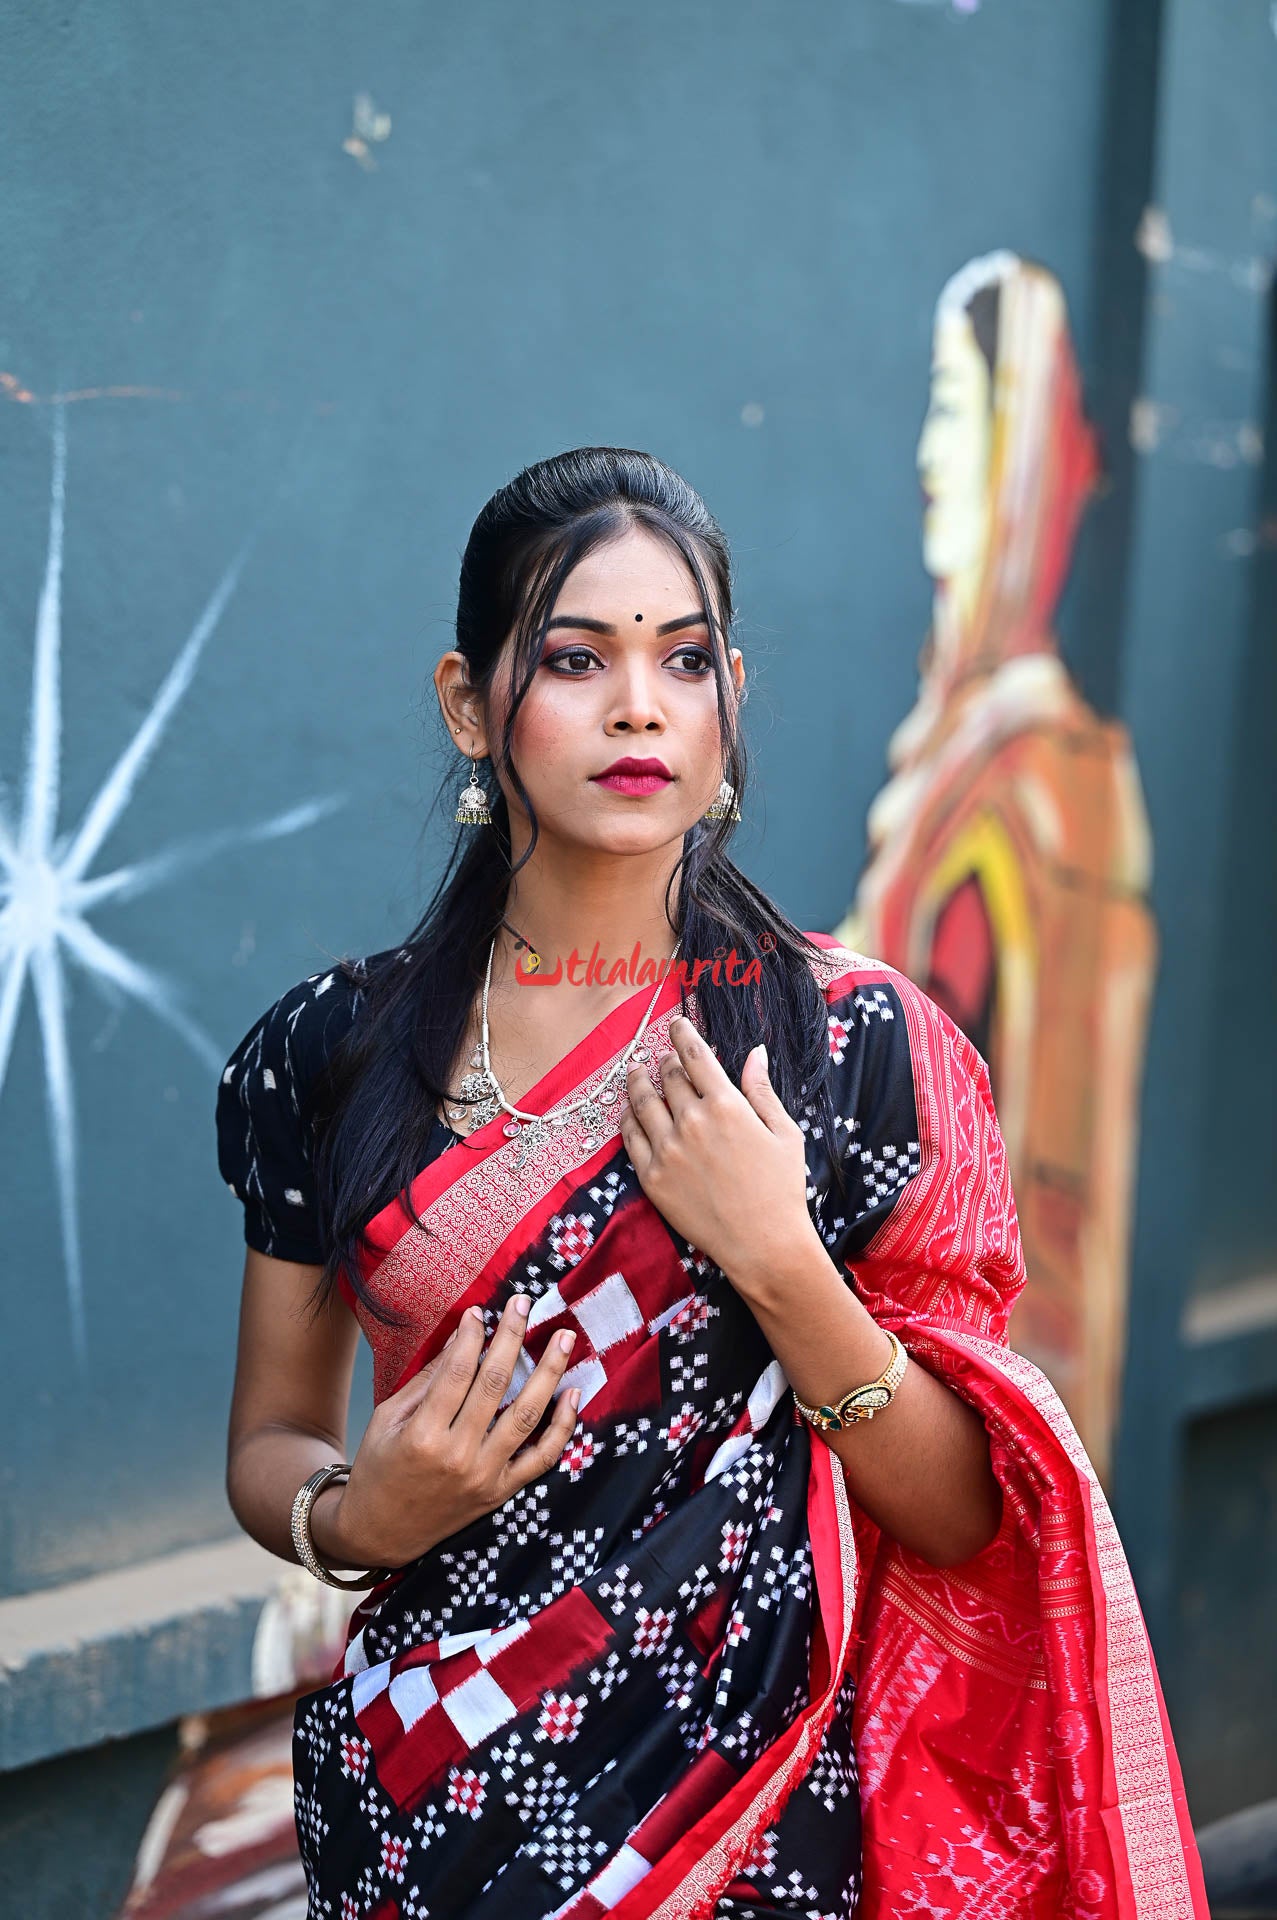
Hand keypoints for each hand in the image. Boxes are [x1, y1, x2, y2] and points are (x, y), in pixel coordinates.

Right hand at [316, 1296, 581, 1569]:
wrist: (381, 1532)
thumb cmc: (380, 1468)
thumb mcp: (389, 1418)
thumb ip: (427, 1378)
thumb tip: (462, 1335)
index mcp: (423, 1435)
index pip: (457, 1371)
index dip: (472, 1335)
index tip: (481, 1312)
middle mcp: (458, 1456)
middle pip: (495, 1384)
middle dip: (513, 1336)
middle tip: (525, 1303)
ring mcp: (484, 1476)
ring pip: (527, 1416)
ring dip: (550, 1372)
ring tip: (565, 1337)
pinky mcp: (500, 1492)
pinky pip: (541, 1458)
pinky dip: (563, 1427)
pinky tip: (573, 1394)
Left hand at [618, 1014, 817, 1299]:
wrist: (762, 1244)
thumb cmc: (781, 1188)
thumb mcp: (784, 1132)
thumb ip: (762, 1089)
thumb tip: (754, 1052)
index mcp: (725, 1105)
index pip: (694, 1054)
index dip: (682, 1033)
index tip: (676, 1024)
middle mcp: (691, 1121)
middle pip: (667, 1075)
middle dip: (666, 1061)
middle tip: (666, 1058)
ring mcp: (667, 1149)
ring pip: (642, 1101)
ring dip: (637, 1081)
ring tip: (635, 1072)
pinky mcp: (651, 1177)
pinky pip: (630, 1137)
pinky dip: (627, 1118)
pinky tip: (630, 1112)